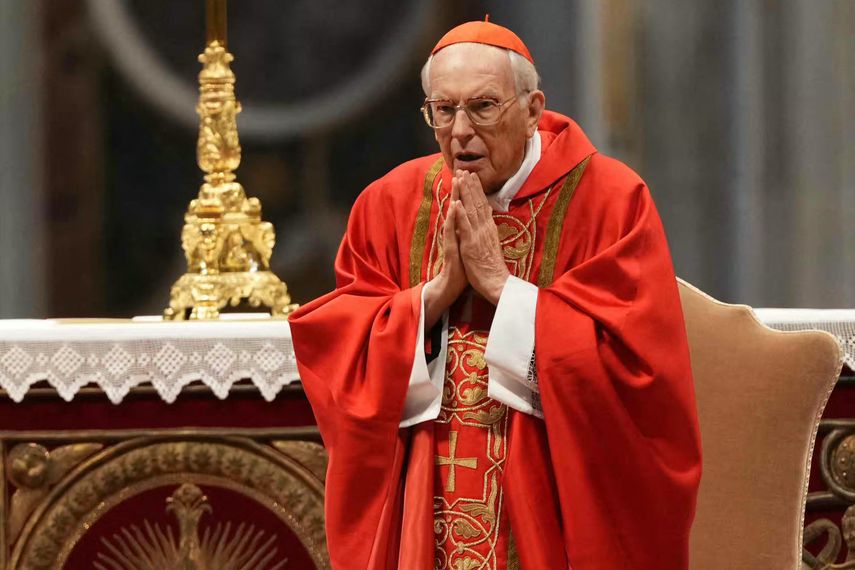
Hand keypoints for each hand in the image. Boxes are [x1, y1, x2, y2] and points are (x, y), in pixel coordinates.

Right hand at [423, 177, 467, 328]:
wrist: (452, 287)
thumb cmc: (462, 269)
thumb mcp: (467, 247)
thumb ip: (466, 233)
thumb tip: (470, 220)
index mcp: (462, 232)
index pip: (464, 208)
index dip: (466, 192)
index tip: (468, 176)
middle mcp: (456, 233)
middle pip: (458, 207)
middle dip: (460, 189)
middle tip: (459, 170)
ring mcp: (452, 240)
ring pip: (453, 216)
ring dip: (455, 198)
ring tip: (456, 182)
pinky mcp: (451, 249)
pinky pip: (451, 232)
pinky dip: (453, 219)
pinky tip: (454, 207)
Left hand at [453, 170, 508, 304]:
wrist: (497, 283)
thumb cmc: (492, 268)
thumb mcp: (490, 246)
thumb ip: (486, 234)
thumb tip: (484, 224)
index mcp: (489, 229)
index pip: (483, 205)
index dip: (477, 190)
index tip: (472, 177)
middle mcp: (485, 228)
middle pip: (478, 203)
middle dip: (471, 185)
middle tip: (464, 169)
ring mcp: (479, 235)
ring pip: (472, 210)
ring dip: (466, 193)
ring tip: (461, 178)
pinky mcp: (472, 245)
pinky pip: (466, 227)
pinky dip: (461, 214)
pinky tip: (457, 202)